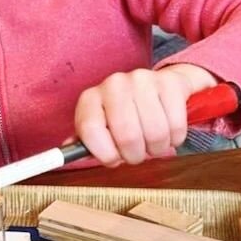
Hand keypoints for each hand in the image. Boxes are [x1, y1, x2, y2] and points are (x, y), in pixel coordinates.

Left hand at [74, 65, 216, 167]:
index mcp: (90, 98)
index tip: (114, 159)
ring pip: (154, 133)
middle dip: (135, 155)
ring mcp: (141, 80)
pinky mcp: (168, 83)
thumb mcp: (101, 127)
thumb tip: (64, 156)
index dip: (104, 154)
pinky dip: (175, 138)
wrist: (160, 86)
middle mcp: (113, 84)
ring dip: (157, 148)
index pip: (90, 131)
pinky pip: (175, 125)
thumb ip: (85, 143)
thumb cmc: (125, 115)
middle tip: (137, 153)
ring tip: (152, 143)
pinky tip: (168, 131)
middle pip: (127, 136)